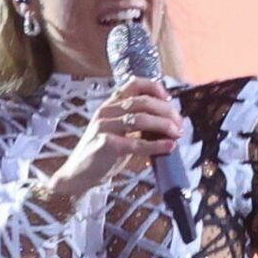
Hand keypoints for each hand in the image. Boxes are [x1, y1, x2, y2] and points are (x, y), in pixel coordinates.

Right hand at [54, 76, 183, 195]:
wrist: (78, 174)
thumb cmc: (102, 154)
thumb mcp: (118, 132)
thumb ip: (135, 123)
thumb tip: (166, 122)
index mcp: (110, 104)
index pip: (134, 84)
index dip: (154, 88)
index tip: (169, 99)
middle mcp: (107, 111)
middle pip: (142, 102)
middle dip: (166, 111)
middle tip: (180, 123)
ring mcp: (105, 127)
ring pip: (141, 119)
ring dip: (163, 125)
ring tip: (177, 133)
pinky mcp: (106, 145)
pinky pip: (136, 143)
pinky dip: (156, 145)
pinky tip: (169, 147)